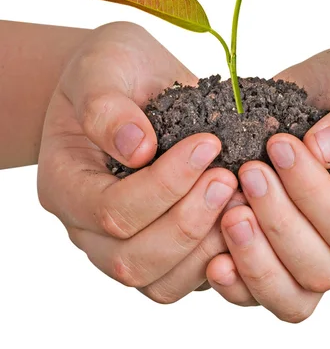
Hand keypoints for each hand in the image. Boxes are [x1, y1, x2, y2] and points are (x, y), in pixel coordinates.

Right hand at [38, 21, 237, 301]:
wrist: (129, 80)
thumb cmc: (111, 69)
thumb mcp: (102, 67)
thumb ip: (107, 106)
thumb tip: (138, 147)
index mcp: (65, 183)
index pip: (109, 210)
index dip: (163, 185)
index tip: (207, 144)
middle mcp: (88, 226)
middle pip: (132, 258)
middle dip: (189, 221)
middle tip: (230, 178)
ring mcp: (124, 242)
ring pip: (161, 282)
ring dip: (208, 246)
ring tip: (243, 199)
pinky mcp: (161, 248)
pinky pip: (187, 278)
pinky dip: (220, 257)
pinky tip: (246, 216)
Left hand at [205, 45, 329, 321]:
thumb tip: (321, 149)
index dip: (312, 193)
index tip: (279, 145)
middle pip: (321, 269)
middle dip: (277, 223)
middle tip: (248, 173)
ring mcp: (318, 256)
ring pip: (291, 296)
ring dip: (253, 260)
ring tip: (228, 214)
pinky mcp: (280, 255)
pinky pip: (259, 292)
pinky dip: (235, 282)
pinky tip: (211, 256)